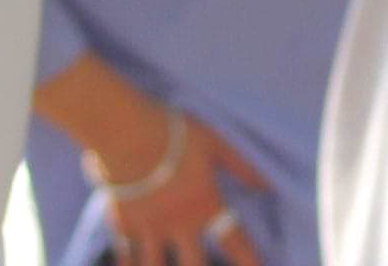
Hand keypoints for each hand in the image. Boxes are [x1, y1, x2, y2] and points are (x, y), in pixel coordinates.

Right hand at [100, 108, 266, 265]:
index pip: (234, 242)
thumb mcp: (214, 142)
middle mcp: (178, 225)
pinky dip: (128, 265)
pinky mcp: (121, 224)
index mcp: (204, 206)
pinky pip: (125, 257)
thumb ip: (240, 166)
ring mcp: (149, 228)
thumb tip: (266, 186)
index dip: (250, 261)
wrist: (125, 135)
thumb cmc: (173, 134)